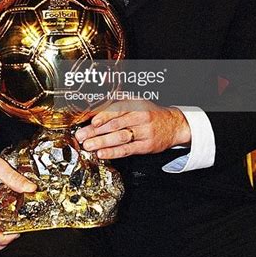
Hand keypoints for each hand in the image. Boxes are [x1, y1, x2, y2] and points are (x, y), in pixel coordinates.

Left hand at [75, 101, 190, 159]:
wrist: (173, 125)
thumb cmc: (150, 113)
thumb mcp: (137, 102)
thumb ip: (118, 103)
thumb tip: (96, 107)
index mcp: (136, 105)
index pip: (118, 109)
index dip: (104, 115)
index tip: (92, 121)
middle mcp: (140, 117)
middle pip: (115, 124)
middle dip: (96, 131)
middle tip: (82, 136)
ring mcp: (144, 132)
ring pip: (120, 137)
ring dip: (102, 142)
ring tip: (88, 146)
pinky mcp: (145, 146)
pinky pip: (127, 150)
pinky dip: (113, 152)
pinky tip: (102, 153)